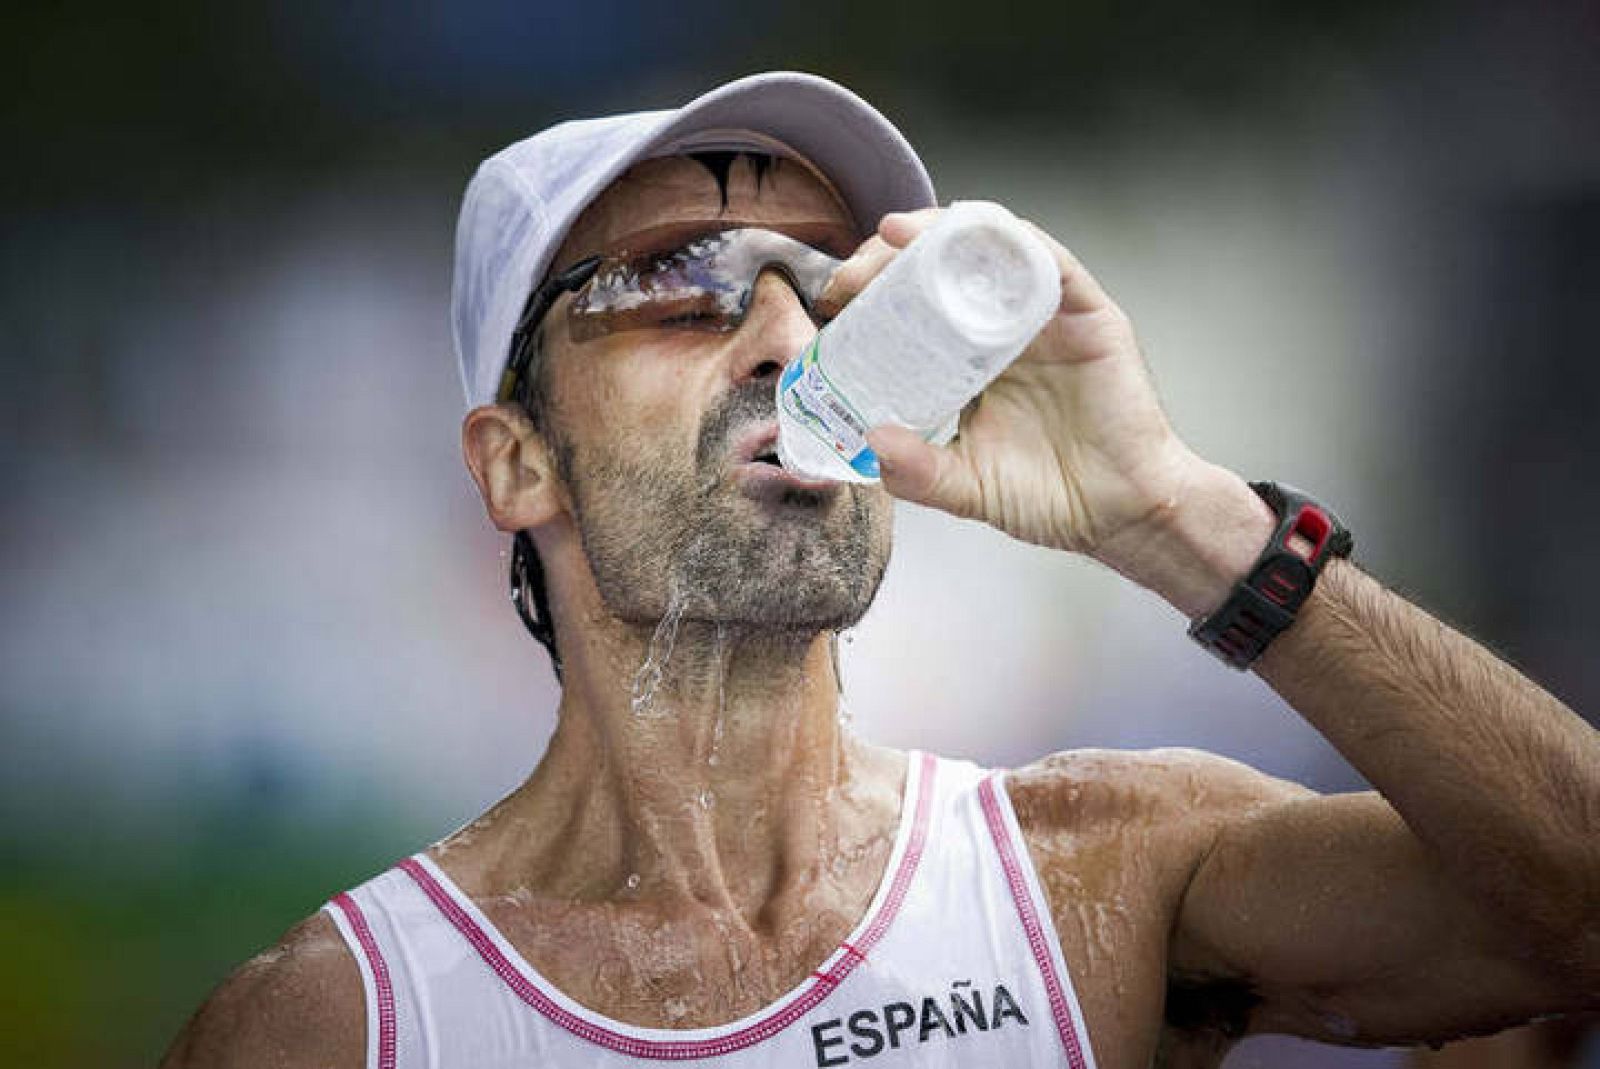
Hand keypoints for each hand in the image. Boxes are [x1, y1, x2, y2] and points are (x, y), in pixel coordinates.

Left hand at [823, 208, 1198, 560]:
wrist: (1123, 515)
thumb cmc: (1052, 499)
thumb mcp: (966, 488)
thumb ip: (918, 472)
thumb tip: (871, 440)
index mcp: (972, 361)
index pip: (916, 306)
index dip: (873, 292)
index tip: (834, 300)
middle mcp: (1006, 330)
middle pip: (944, 268)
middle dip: (891, 258)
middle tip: (852, 274)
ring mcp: (1048, 319)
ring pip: (993, 252)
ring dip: (942, 235)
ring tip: (895, 237)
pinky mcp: (1090, 317)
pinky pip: (1052, 264)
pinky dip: (1014, 244)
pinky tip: (975, 241)